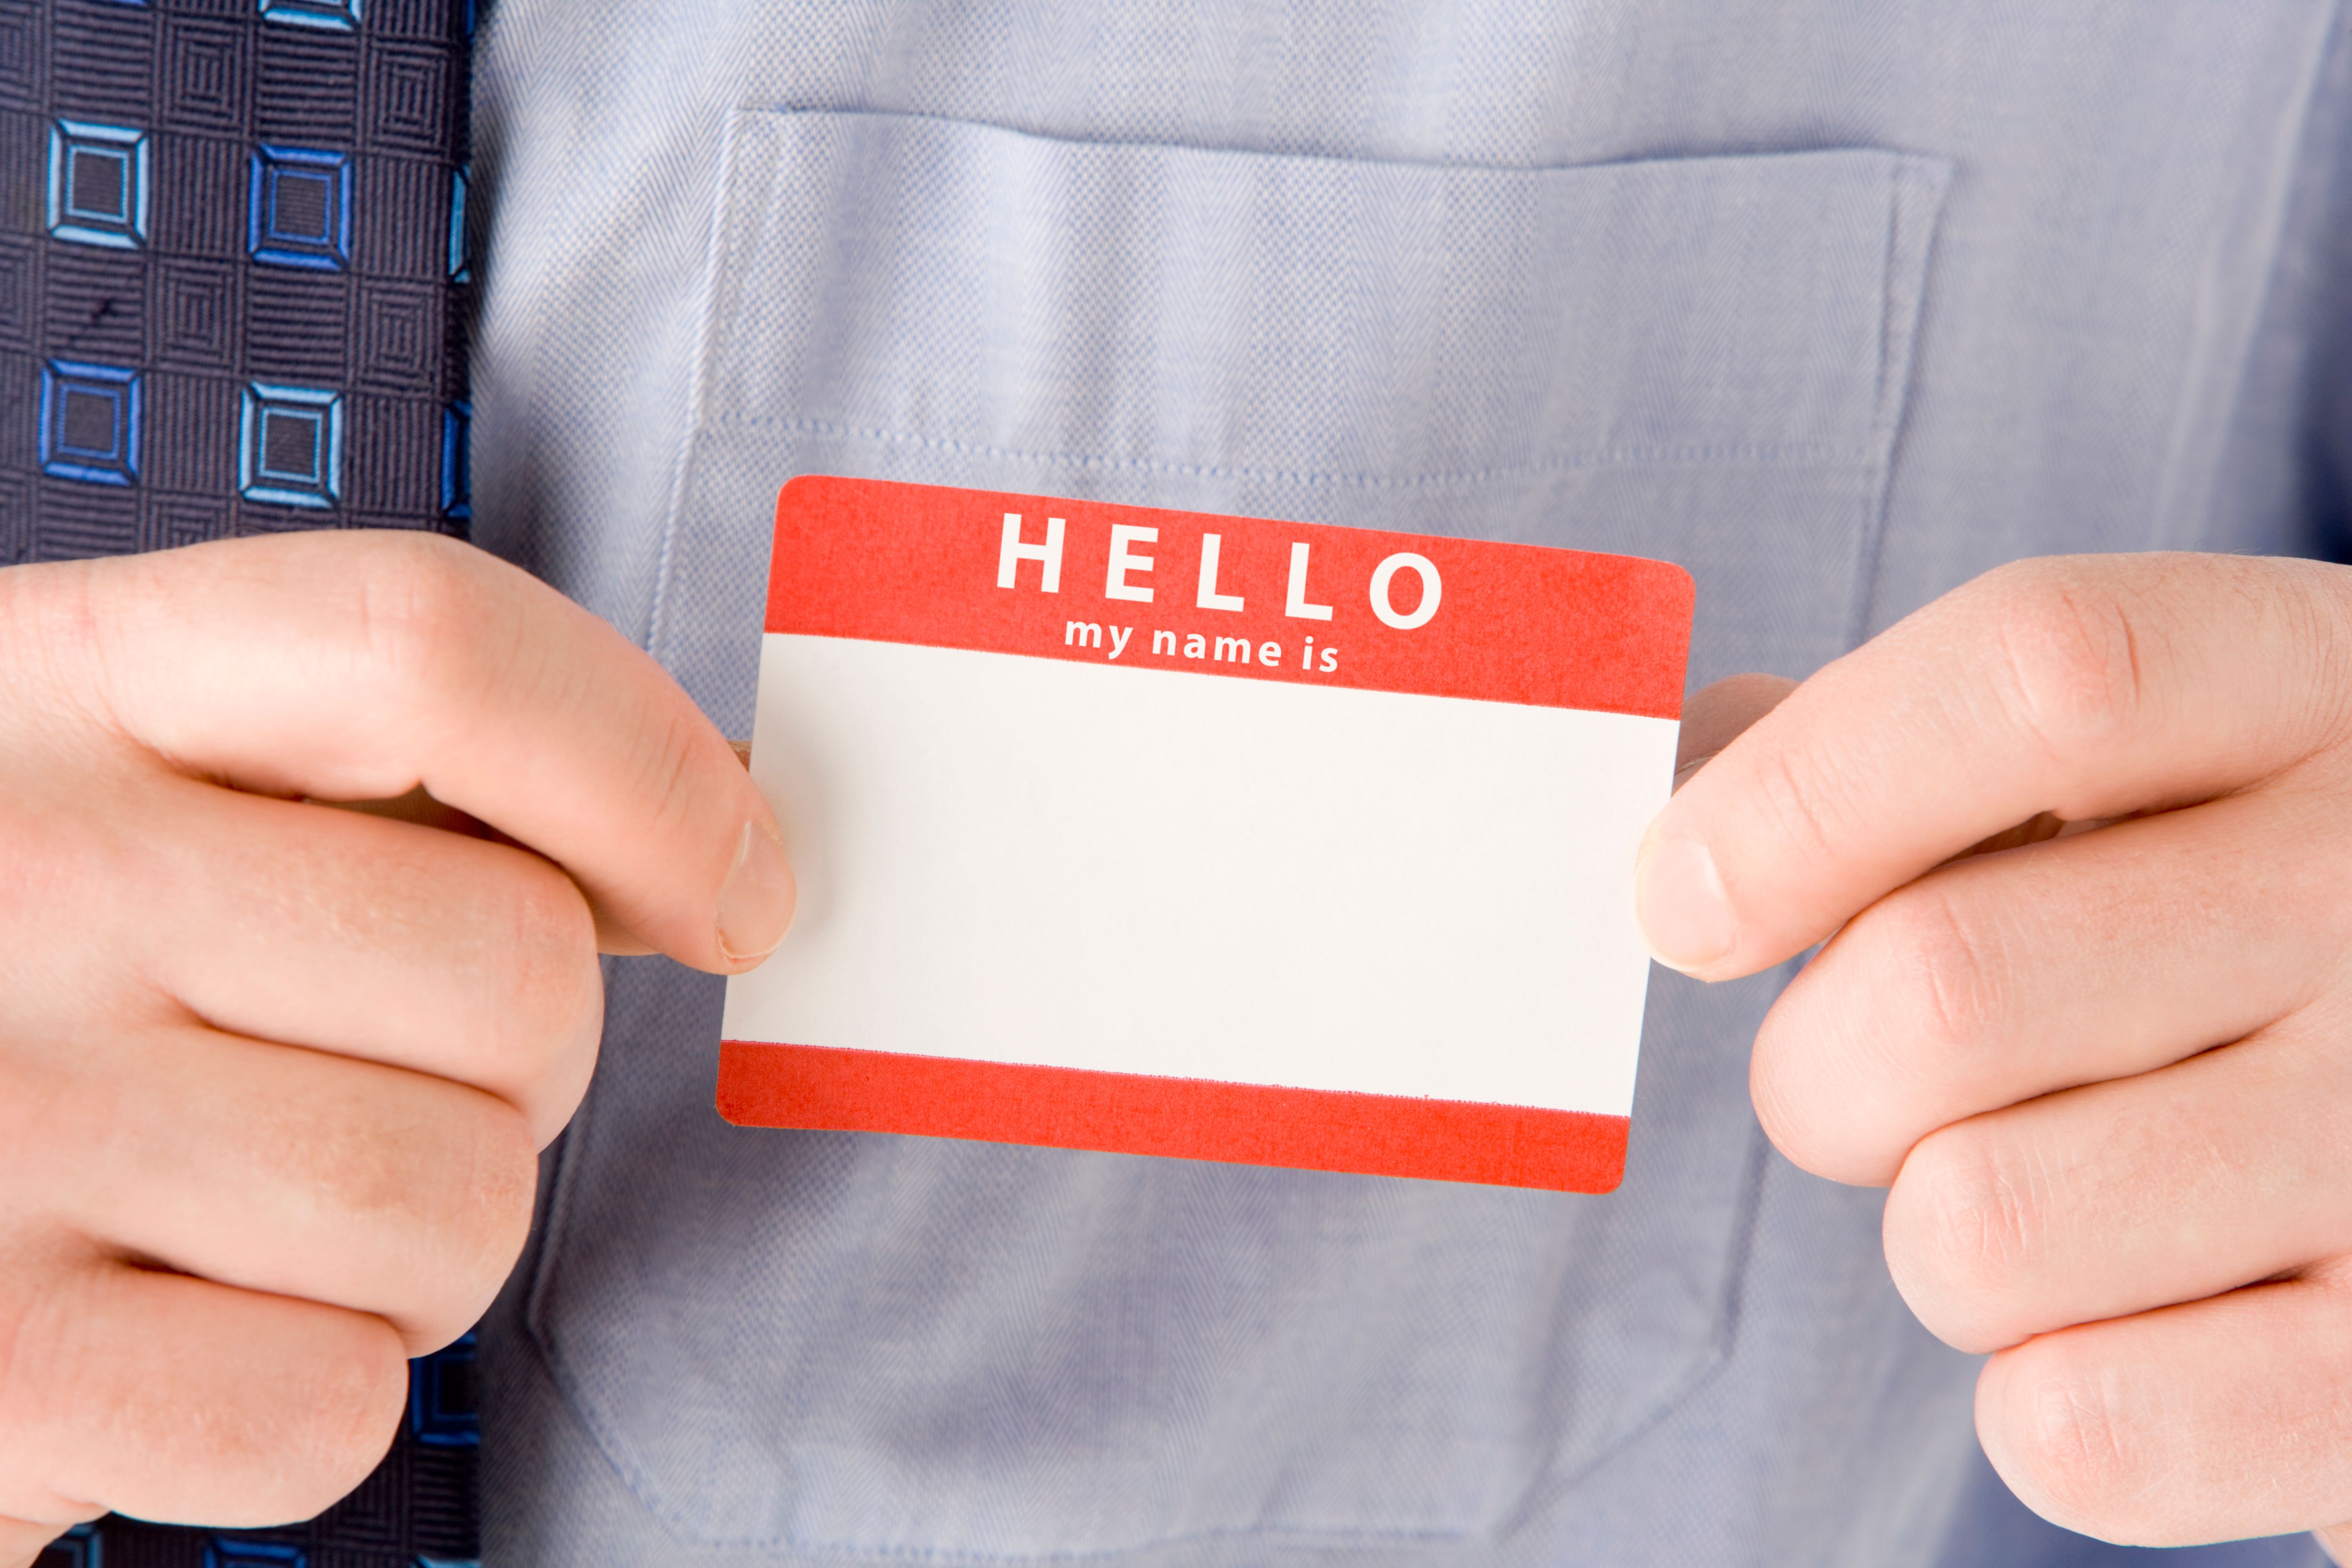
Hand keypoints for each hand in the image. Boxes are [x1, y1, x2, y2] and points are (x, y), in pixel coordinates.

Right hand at [0, 533, 792, 1563]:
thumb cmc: (13, 985)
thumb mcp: (135, 802)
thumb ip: (380, 783)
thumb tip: (703, 845)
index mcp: (65, 684)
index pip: (436, 647)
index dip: (650, 771)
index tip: (739, 887)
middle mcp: (15, 872)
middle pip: (511, 970)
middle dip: (517, 1069)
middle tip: (370, 1085)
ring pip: (456, 1201)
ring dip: (418, 1245)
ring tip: (253, 1218)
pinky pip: (330, 1405)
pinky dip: (303, 1403)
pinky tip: (178, 1338)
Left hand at [1640, 553, 2351, 1551]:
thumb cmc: (2205, 920)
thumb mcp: (2113, 771)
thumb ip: (1887, 746)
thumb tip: (1682, 773)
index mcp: (2304, 694)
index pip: (2036, 676)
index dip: (1802, 795)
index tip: (1679, 899)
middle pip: (1941, 988)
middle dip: (1823, 1069)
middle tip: (1873, 1080)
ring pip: (1974, 1228)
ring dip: (1933, 1233)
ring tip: (2048, 1188)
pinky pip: (2074, 1426)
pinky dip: (2039, 1400)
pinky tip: (2128, 1322)